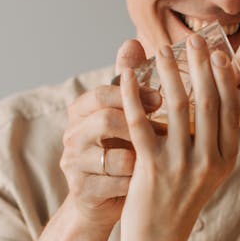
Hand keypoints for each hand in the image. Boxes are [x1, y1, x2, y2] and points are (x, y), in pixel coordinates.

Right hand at [60, 40, 160, 227]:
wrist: (105, 198)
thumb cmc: (121, 150)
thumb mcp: (124, 115)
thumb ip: (128, 83)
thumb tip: (134, 42)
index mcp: (81, 112)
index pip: (102, 93)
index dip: (132, 94)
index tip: (161, 98)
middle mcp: (72, 135)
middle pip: (105, 120)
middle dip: (140, 125)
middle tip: (167, 130)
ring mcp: (73, 164)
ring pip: (112, 156)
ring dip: (142, 158)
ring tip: (163, 159)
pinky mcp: (82, 190)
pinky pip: (115, 184)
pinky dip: (136, 182)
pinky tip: (152, 182)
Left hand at [119, 35, 239, 240]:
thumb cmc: (179, 205)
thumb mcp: (207, 176)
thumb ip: (212, 144)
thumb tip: (212, 101)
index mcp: (225, 161)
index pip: (229, 110)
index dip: (224, 79)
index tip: (218, 54)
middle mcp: (208, 162)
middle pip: (206, 102)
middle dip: (200, 66)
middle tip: (193, 40)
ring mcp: (180, 165)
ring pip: (176, 107)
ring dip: (169, 74)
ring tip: (162, 51)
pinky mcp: (151, 168)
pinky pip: (141, 122)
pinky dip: (133, 95)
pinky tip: (127, 76)